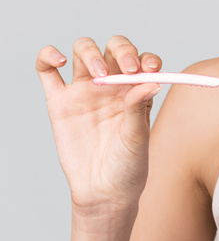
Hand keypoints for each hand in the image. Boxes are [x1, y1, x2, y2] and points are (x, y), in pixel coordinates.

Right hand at [36, 36, 162, 216]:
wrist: (103, 192)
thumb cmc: (128, 165)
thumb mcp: (138, 138)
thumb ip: (139, 108)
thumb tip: (150, 81)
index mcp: (136, 90)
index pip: (142, 60)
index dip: (146, 58)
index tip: (148, 69)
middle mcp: (111, 86)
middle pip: (113, 48)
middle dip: (122, 50)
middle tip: (127, 69)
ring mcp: (84, 91)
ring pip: (83, 51)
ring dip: (91, 52)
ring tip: (99, 74)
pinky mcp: (59, 102)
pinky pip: (47, 71)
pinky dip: (48, 56)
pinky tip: (59, 60)